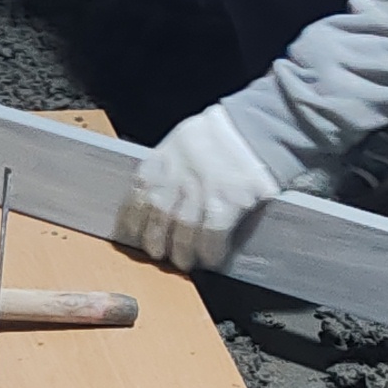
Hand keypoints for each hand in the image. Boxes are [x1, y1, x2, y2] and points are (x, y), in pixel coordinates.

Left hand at [116, 106, 308, 271]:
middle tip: (161, 253)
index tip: (136, 238)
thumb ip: (163, 170)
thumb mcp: (178, 143)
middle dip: (156, 244)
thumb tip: (151, 201)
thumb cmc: (216, 136)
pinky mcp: (228, 202)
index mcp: (159, 163)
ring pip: (182, 235)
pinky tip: (211, 257)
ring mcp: (201, 193)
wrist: (254, 126)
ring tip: (185, 261)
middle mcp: (175, 179)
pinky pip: (212, 236)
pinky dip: (210, 251)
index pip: (135, 201)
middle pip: (157, 222)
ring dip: (182, 253)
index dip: (133, 225)